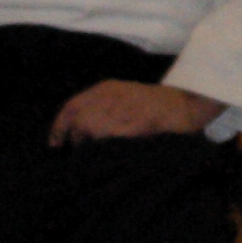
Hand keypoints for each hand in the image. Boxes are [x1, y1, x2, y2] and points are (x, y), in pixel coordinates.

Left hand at [48, 79, 224, 146]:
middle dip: (76, 139)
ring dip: (91, 146)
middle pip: (77, 121)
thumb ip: (105, 106)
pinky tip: (113, 153)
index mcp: (107, 88)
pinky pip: (107, 142)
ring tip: (101, 152)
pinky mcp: (130, 125)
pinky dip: (105, 150)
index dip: (59, 127)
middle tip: (82, 152)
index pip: (71, 107)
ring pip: (89, 132)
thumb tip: (80, 130)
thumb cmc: (157, 104)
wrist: (186, 103)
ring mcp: (120, 110)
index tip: (55, 143)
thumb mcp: (126, 95)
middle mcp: (109, 97)